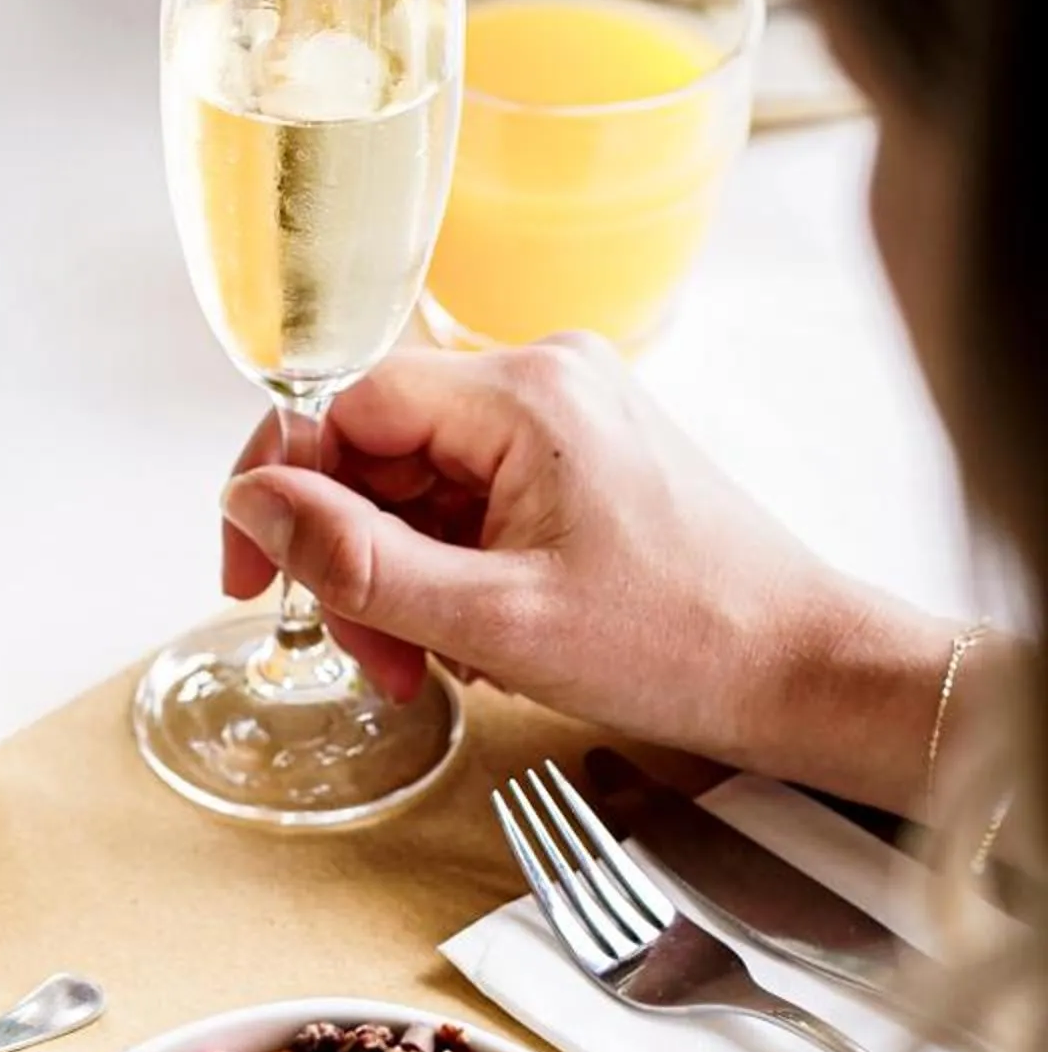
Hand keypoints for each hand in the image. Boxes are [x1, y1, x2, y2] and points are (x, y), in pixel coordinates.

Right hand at [220, 338, 954, 810]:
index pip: (345, 406)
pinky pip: (468, 500)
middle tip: (368, 654)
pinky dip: (446, 571)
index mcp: (525, 394)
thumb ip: (355, 559)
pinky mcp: (580, 462)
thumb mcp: (491, 619)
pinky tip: (469, 636)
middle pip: (377, 449)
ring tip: (429, 663)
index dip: (282, 489)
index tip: (250, 575)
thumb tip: (251, 504)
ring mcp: (565, 419)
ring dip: (396, 576)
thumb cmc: (679, 644)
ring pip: (417, 483)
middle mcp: (545, 380)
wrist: (801, 672)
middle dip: (351, 557)